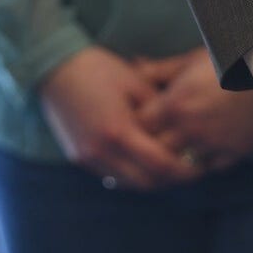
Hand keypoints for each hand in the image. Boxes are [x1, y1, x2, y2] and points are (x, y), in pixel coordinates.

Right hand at [40, 47, 198, 189]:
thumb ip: (159, 111)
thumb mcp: (136, 83)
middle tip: (189, 172)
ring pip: (129, 184)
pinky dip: (131, 176)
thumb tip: (183, 131)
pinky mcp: (79, 158)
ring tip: (168, 170)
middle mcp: (101, 151)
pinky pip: (112, 177)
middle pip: (146, 183)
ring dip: (151, 181)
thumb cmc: (97, 68)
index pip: (160, 165)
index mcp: (118, 131)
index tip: (199, 166)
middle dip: (171, 181)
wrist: (53, 67)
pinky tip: (143, 165)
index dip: (184, 170)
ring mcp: (88, 158)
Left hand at [133, 47, 252, 171]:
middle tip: (146, 143)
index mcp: (174, 105)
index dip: (133, 126)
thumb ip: (159, 69)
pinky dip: (199, 165)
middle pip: (153, 151)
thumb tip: (133, 66)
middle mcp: (189, 129)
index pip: (138, 127)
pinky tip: (195, 157)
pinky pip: (206, 169)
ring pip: (178, 167)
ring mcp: (210, 145)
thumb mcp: (190, 60)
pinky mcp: (231, 155)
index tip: (133, 122)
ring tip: (168, 155)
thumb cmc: (229, 60)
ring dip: (172, 161)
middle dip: (148, 148)